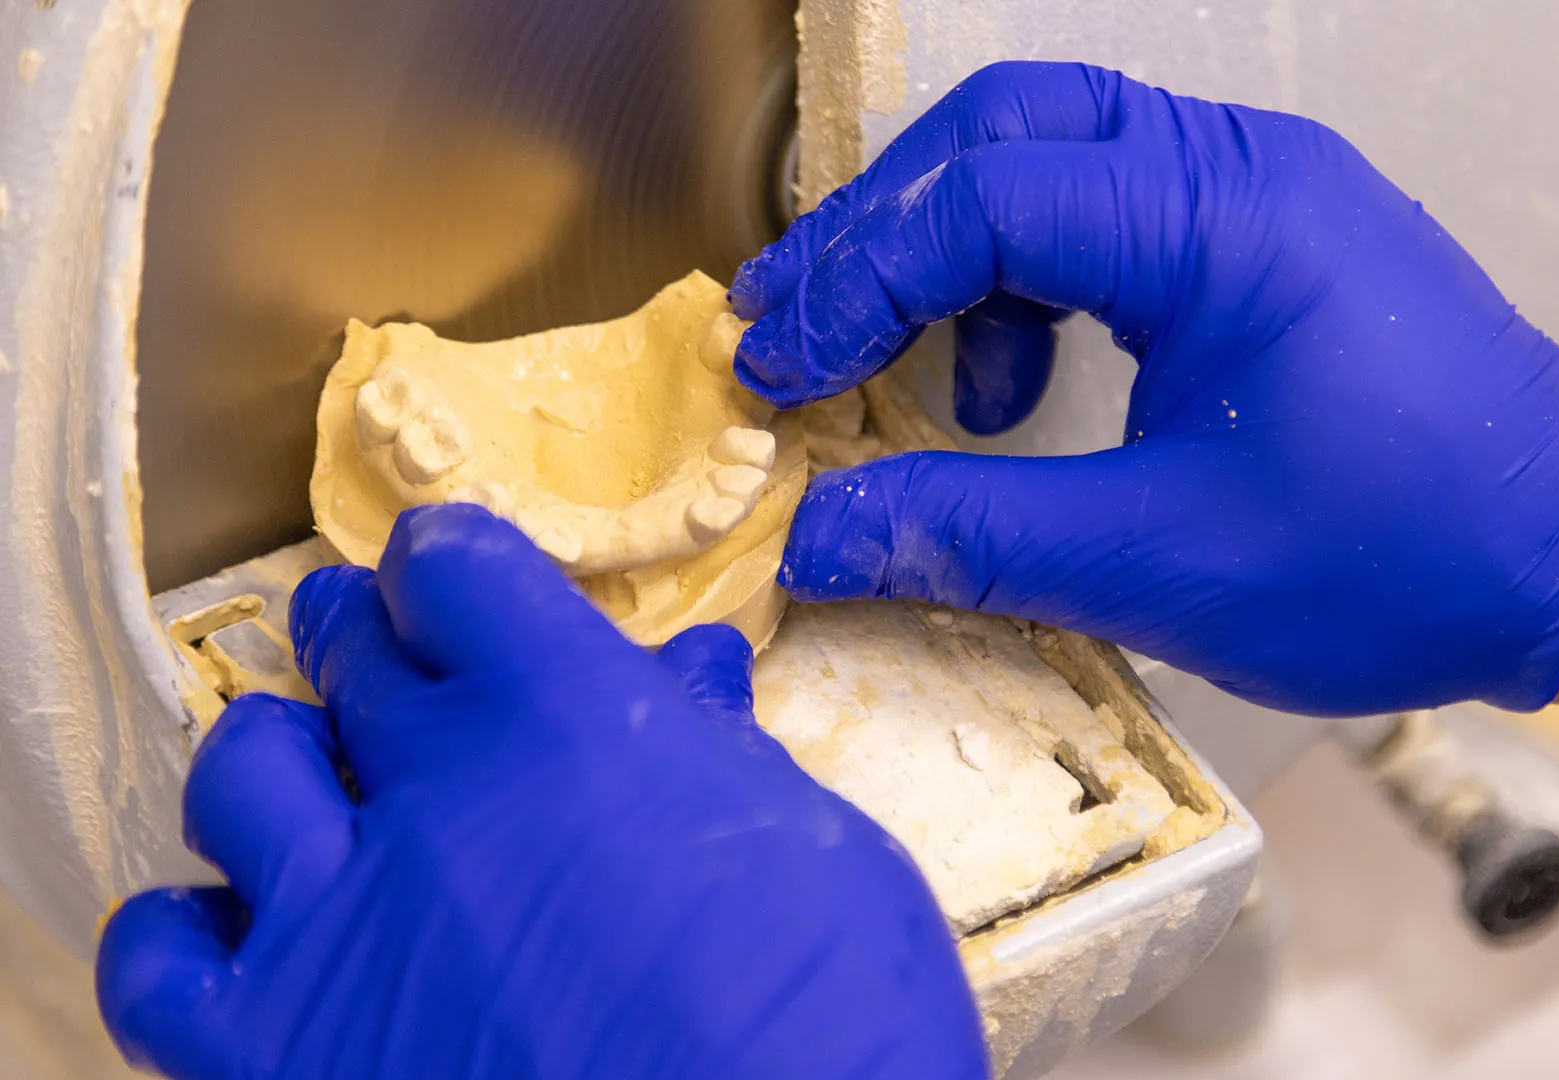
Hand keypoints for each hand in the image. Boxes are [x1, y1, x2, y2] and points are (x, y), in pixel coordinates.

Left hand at [95, 504, 984, 1078]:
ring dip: (285, 759)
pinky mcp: (272, 1049)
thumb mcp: (813, 856)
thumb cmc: (824, 1031)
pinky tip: (255, 934)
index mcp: (570, 716)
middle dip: (373, 643)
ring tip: (327, 791)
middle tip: (395, 667)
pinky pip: (158, 955)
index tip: (463, 589)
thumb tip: (692, 680)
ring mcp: (339, 919)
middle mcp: (434, 790)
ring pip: (245, 769)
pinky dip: (189, 928)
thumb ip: (719, 755)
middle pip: (351, 653)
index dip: (456, 569)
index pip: (454, 568)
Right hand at [732, 61, 1558, 715]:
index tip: (782, 369)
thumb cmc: (1417, 548)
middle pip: (1006, 133)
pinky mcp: (1258, 246)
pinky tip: (1014, 393)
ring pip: (1048, 161)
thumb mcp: (1167, 560)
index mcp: (1225, 218)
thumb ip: (978, 535)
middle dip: (883, 231)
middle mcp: (1239, 172)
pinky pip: (1102, 219)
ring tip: (909, 381)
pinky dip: (1026, 290)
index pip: (986, 198)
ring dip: (952, 258)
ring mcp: (1255, 198)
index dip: (859, 281)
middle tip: (796, 325)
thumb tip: (828, 532)